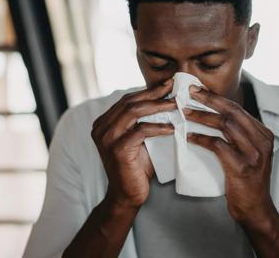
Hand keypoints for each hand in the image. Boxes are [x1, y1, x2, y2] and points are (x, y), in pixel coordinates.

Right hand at [92, 79, 175, 208]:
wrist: (128, 195)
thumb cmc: (137, 166)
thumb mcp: (139, 139)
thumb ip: (144, 121)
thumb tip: (167, 100)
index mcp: (104, 122)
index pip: (127, 100)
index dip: (148, 90)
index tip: (168, 84)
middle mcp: (101, 128)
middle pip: (130, 102)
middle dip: (154, 93)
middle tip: (174, 88)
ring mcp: (107, 138)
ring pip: (134, 113)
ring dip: (159, 106)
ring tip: (177, 104)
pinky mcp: (117, 150)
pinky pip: (141, 131)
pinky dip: (158, 127)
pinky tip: (172, 128)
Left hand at [184, 85, 277, 229]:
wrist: (256, 209)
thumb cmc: (247, 181)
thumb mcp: (249, 153)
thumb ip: (239, 136)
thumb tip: (214, 117)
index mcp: (263, 134)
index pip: (238, 109)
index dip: (216, 98)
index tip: (198, 91)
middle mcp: (261, 141)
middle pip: (232, 112)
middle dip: (209, 100)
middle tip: (189, 94)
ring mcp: (253, 154)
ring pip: (225, 125)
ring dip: (202, 117)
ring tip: (185, 113)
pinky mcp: (242, 167)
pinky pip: (218, 146)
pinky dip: (201, 139)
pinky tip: (188, 137)